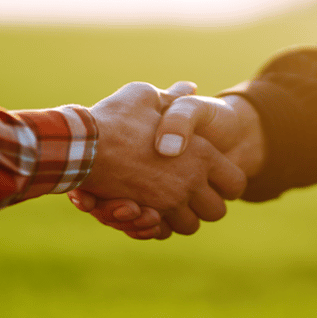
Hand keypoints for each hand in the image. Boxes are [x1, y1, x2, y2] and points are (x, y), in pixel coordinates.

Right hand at [76, 82, 246, 235]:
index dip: (227, 182)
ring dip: (181, 217)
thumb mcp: (145, 95)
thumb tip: (188, 85)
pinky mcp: (145, 215)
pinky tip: (148, 211)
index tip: (215, 178)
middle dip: (206, 205)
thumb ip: (171, 96)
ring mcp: (168, 202)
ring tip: (169, 203)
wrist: (81, 144)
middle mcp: (190, 181)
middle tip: (192, 193)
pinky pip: (162, 231)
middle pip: (216, 211)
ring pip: (190, 225)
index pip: (235, 183)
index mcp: (202, 154)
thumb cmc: (115, 117)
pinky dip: (157, 226)